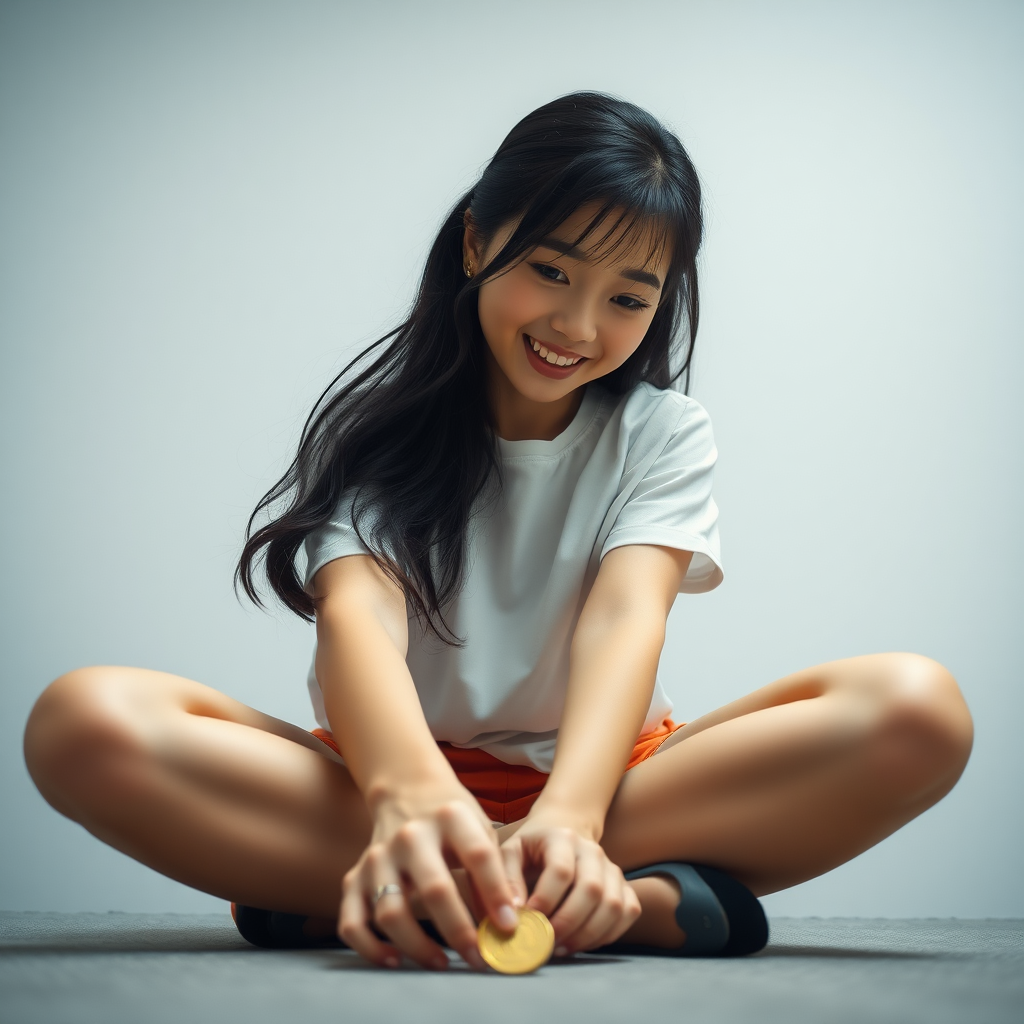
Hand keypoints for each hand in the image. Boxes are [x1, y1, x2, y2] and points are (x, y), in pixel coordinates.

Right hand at [338, 780, 519, 970]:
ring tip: (442, 963)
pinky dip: (369, 948)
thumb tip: (502, 926)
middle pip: (434, 889)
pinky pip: (352, 922)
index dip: (496, 894)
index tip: (509, 926)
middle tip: (478, 958)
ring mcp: (378, 856)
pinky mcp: (355, 876)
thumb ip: (492, 875)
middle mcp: (411, 836)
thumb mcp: (480, 831)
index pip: (478, 856)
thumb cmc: (451, 820)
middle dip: (459, 931)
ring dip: (418, 947)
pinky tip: (394, 959)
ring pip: (391, 913)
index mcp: (450, 817)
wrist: (406, 791)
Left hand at [500, 812, 640, 955]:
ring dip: (587, 935)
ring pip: (613, 906)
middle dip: (568, 923)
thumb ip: (508, 880)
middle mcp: (593, 851)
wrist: (562, 831)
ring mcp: (612, 868)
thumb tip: (514, 915)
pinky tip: (583, 942)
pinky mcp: (625, 885)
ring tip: (561, 947)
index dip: (546, 900)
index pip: (561, 871)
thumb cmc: (532, 848)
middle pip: (592, 890)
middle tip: (546, 942)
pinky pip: (629, 913)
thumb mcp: (511, 853)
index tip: (529, 921)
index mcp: (562, 838)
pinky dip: (608, 935)